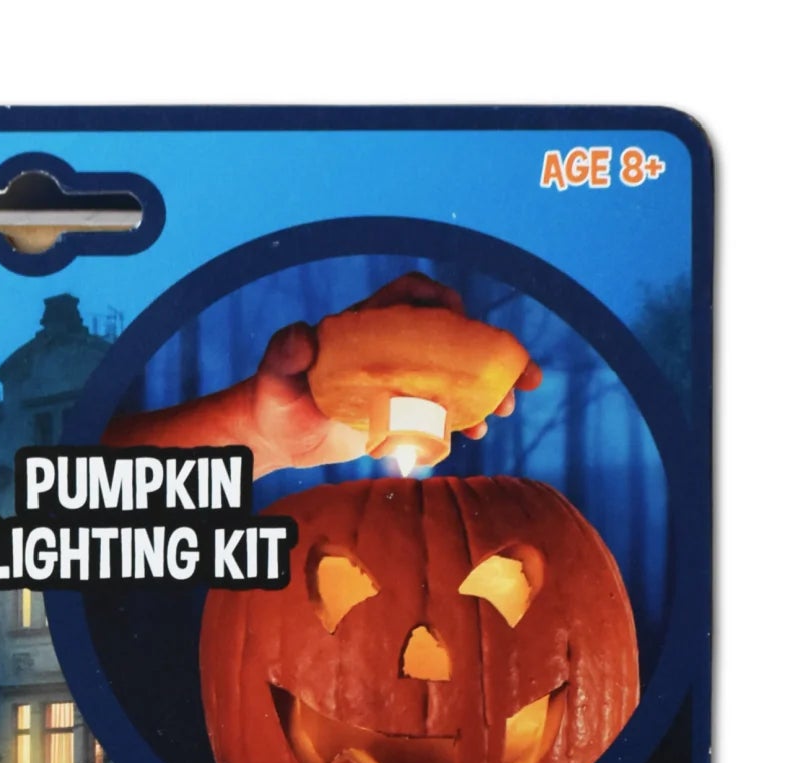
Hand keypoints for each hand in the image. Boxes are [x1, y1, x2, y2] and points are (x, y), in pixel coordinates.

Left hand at [256, 276, 543, 472]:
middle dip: (489, 352)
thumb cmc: (273, 398)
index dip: (443, 302)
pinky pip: (441, 409)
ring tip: (503, 412)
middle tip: (519, 379)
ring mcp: (401, 379)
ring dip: (486, 389)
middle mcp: (392, 347)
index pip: (414, 296)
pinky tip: (474, 435)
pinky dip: (462, 419)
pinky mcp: (401, 411)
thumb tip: (302, 335)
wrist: (276, 435)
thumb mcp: (275, 373)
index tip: (463, 324)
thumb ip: (285, 351)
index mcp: (369, 327)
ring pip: (455, 374)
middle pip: (450, 337)